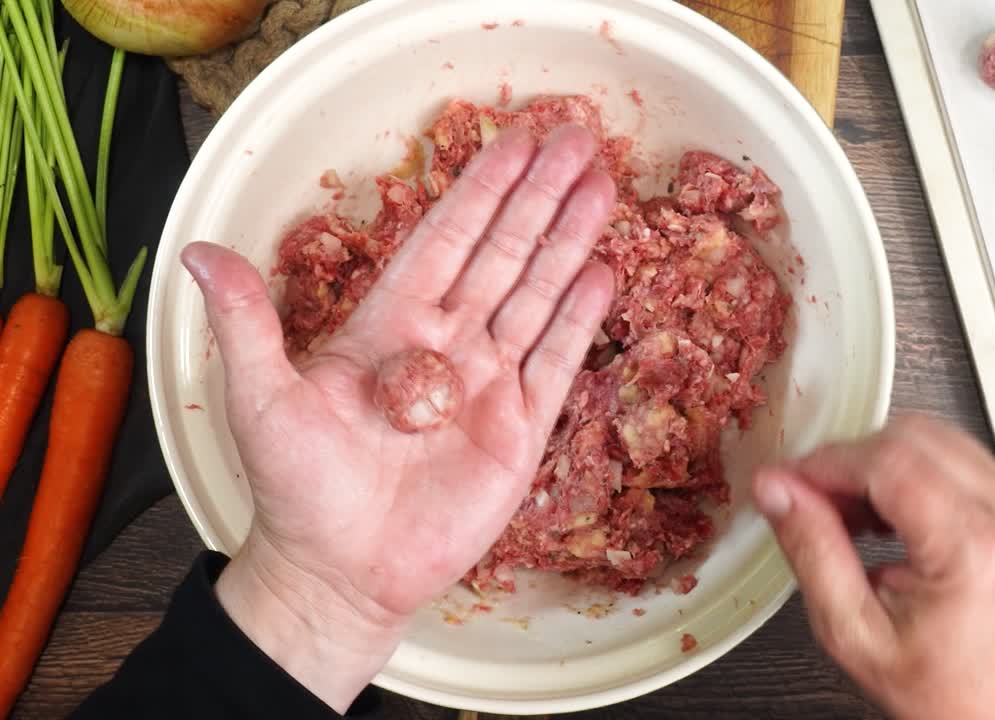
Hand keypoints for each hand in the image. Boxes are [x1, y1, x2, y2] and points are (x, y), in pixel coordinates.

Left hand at [182, 125, 615, 710]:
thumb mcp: (262, 400)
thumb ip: (247, 322)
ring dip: (569, 242)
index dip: (481, 189)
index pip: (446, 239)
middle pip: (503, 254)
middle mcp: (445, 343)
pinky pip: (555, 364)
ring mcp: (488, 384)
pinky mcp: (519, 430)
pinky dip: (579, 319)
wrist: (340, 574)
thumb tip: (198, 251)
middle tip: (577, 138)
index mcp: (389, 325)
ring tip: (602, 188)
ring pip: (537, 296)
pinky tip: (602, 275)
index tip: (513, 142)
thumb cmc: (297, 490)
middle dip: (540, 197)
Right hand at [753, 416, 994, 719]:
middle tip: (813, 502)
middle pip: (906, 438)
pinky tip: (880, 511)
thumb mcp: (852, 629)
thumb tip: (777, 489)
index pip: (887, 462)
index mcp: (971, 548)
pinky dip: (901, 470)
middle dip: (847, 462)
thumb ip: (812, 550)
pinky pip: (946, 451)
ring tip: (848, 514)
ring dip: (873, 464)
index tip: (789, 481)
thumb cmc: (935, 681)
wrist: (990, 702)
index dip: (826, 464)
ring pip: (925, 435)